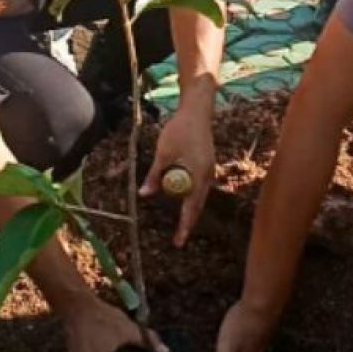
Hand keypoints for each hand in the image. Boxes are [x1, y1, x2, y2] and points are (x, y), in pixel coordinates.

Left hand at [142, 107, 215, 246]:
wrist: (197, 110)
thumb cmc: (179, 129)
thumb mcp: (163, 153)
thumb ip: (155, 175)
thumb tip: (144, 194)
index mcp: (197, 174)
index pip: (191, 207)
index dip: (184, 225)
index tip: (178, 241)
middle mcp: (207, 175)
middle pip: (198, 205)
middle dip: (188, 222)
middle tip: (178, 239)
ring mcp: (208, 169)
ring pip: (200, 196)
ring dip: (190, 209)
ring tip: (181, 224)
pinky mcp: (206, 163)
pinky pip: (200, 185)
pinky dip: (191, 195)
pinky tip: (183, 198)